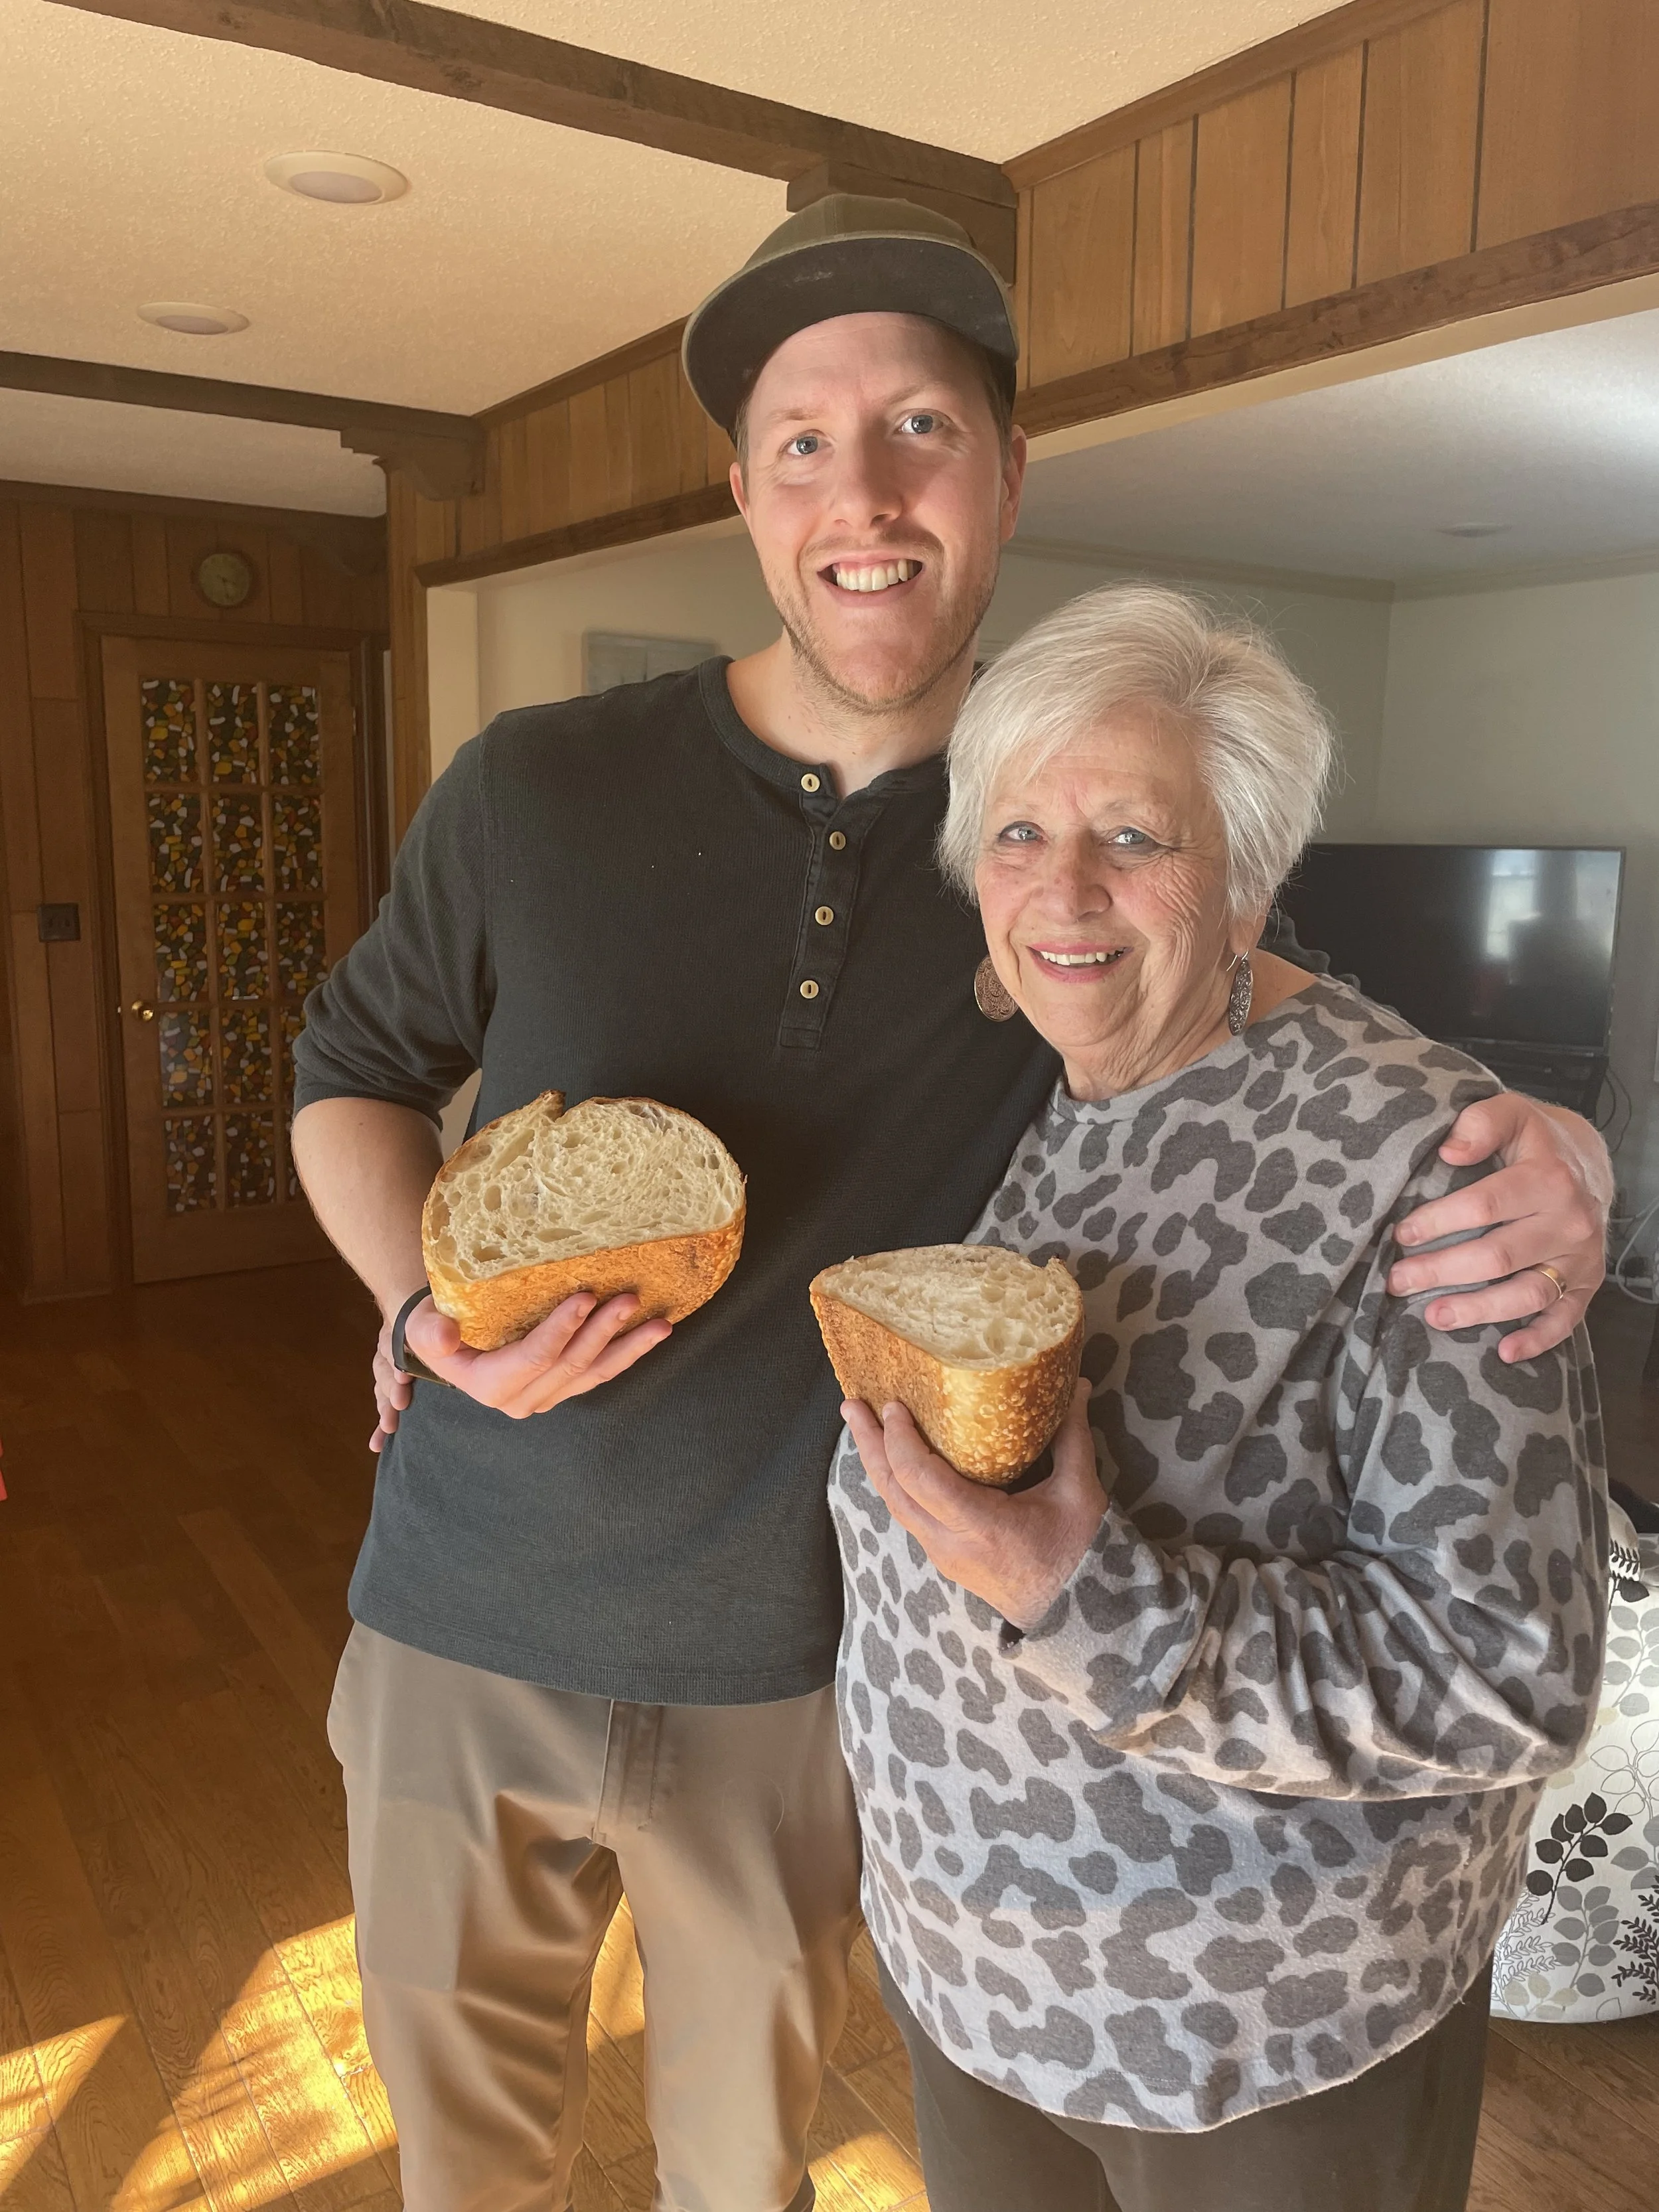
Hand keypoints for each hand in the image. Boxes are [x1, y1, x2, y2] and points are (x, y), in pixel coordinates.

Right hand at [368, 1290, 670, 1448]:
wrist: (448, 1342)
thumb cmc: (436, 1327)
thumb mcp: (422, 1328)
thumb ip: (430, 1333)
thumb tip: (446, 1333)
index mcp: (491, 1386)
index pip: (535, 1357)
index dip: (562, 1329)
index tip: (586, 1296)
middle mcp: (523, 1399)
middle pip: (572, 1364)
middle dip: (604, 1331)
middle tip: (631, 1298)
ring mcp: (548, 1396)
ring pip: (594, 1373)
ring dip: (630, 1347)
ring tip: (661, 1324)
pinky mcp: (564, 1387)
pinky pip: (600, 1372)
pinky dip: (628, 1353)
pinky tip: (654, 1334)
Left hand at [843, 1385, 1106, 1630]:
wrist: (1072, 1613)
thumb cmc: (1078, 1552)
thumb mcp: (1080, 1493)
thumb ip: (1072, 1437)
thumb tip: (1077, 1385)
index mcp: (981, 1525)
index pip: (922, 1479)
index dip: (901, 1440)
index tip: (893, 1405)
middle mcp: (950, 1543)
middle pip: (894, 1491)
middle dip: (870, 1445)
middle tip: (852, 1405)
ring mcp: (942, 1554)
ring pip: (895, 1505)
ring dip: (876, 1463)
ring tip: (861, 1424)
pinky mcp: (943, 1556)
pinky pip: (908, 1515)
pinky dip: (894, 1481)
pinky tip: (891, 1458)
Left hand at [1388, 1094, 1611, 1362]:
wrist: (1586, 1164)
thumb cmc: (1533, 1143)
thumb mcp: (1510, 1113)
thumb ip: (1480, 1123)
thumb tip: (1450, 1150)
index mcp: (1547, 1178)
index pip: (1484, 1205)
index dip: (1438, 1221)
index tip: (1401, 1235)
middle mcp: (1568, 1220)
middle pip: (1498, 1255)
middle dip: (1442, 1270)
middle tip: (1399, 1281)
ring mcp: (1580, 1257)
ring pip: (1528, 1292)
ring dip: (1479, 1310)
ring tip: (1434, 1316)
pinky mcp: (1587, 1283)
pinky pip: (1566, 1319)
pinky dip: (1539, 1340)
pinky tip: (1505, 1353)